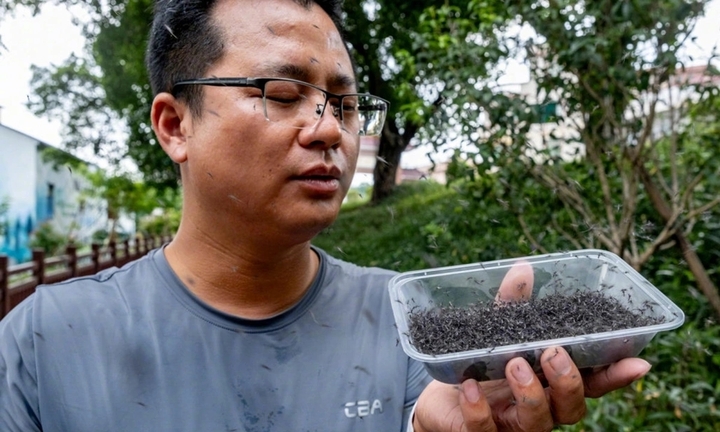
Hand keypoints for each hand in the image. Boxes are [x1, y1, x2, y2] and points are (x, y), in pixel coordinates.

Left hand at [412, 261, 651, 431]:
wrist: (439, 400)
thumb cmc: (481, 368)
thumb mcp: (496, 333)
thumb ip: (512, 307)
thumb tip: (524, 269)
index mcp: (551, 383)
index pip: (592, 384)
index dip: (616, 376)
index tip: (639, 362)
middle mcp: (540, 408)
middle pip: (572, 408)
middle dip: (568, 381)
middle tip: (553, 352)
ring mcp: (511, 424)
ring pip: (537, 422)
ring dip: (531, 394)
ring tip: (515, 364)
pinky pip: (484, 429)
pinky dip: (479, 409)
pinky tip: (471, 387)